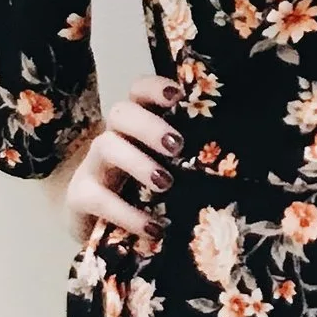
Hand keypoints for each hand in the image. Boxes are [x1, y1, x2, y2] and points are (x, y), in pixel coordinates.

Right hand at [59, 72, 183, 241]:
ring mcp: (92, 166)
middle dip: (149, 126)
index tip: (178, 94)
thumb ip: (187, 163)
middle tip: (177, 146)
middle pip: (121, 113)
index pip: (139, 93)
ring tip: (165, 183)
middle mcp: (112, 138)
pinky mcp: (79, 197)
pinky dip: (128, 214)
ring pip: (106, 146)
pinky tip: (153, 228)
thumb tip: (237, 168)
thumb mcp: (164, 172)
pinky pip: (99, 200)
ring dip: (138, 162)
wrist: (96, 228)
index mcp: (135, 127)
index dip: (155, 88)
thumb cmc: (140, 193)